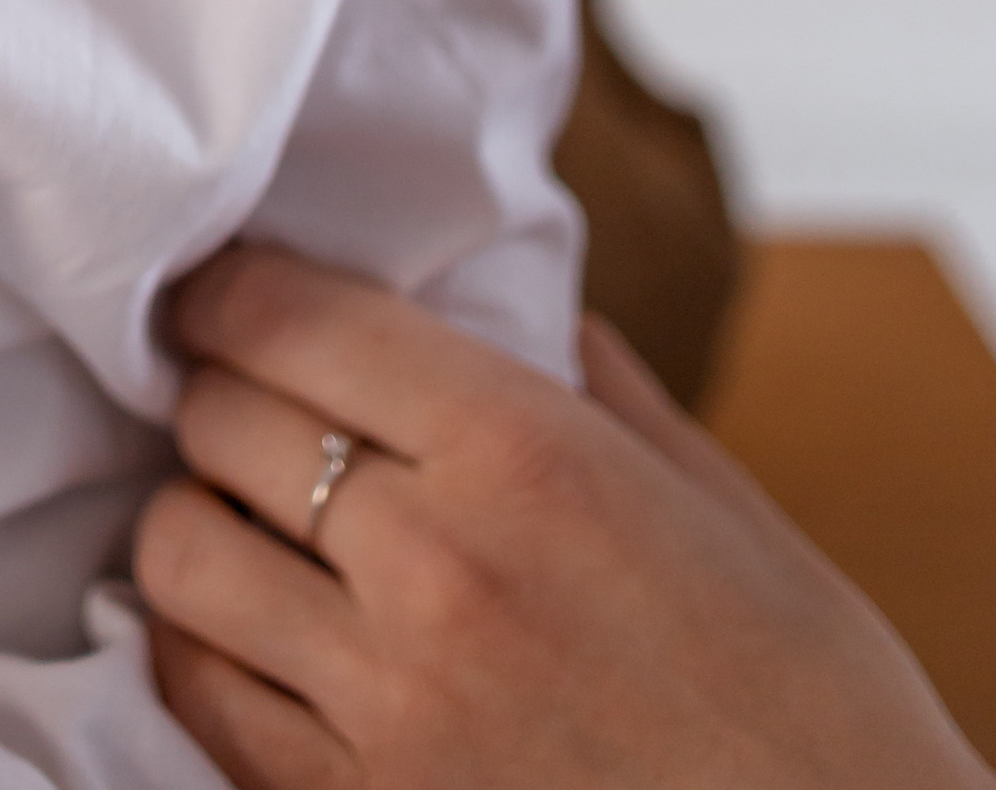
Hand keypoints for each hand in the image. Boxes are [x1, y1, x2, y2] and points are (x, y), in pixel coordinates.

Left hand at [136, 244, 995, 789]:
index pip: (288, 318)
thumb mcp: (719, 504)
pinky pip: (203, 701)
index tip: (211, 289)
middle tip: (240, 399)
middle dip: (216, 395)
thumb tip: (521, 305)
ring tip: (241, 519)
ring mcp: (385, 706)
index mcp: (523, 454)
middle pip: (219, 422)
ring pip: (181, 557)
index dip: (225, 289)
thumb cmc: (813, 705)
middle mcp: (433, 566)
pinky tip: (246, 633)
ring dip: (197, 519)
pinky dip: (201, 648)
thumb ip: (596, 384)